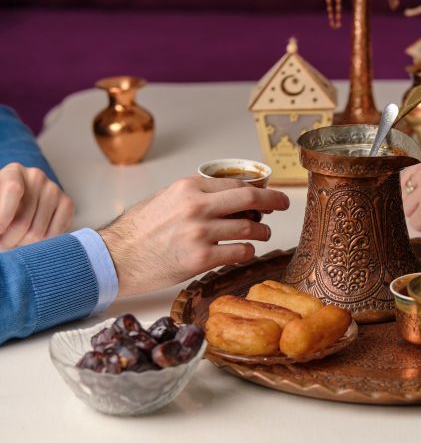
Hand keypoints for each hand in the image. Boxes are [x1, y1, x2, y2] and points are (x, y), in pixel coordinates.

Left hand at [0, 162, 74, 249]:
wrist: (20, 206)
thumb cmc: (3, 208)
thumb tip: (1, 228)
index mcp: (13, 172)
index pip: (13, 190)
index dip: (3, 217)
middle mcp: (36, 177)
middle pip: (22, 221)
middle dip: (9, 239)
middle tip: (4, 240)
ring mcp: (55, 190)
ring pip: (38, 233)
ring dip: (24, 244)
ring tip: (18, 238)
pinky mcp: (68, 204)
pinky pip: (55, 235)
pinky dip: (43, 243)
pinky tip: (35, 237)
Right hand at [98, 176, 289, 296]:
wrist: (115, 257)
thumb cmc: (138, 230)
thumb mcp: (165, 199)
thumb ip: (196, 196)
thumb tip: (228, 199)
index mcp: (188, 187)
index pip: (235, 184)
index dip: (258, 190)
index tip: (268, 195)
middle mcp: (196, 206)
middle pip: (250, 199)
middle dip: (274, 201)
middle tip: (283, 204)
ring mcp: (199, 233)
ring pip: (249, 228)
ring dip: (261, 232)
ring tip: (262, 234)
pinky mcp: (200, 259)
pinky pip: (239, 252)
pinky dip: (248, 251)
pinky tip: (246, 251)